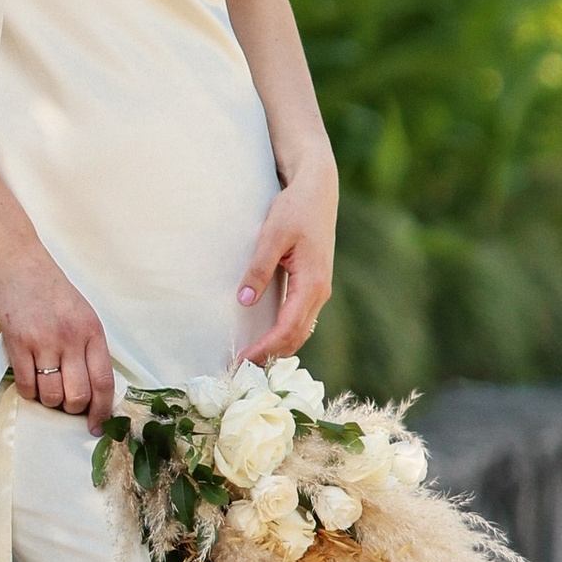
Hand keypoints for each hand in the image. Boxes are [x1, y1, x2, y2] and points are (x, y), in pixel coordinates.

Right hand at [0, 239, 115, 424]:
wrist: (16, 260)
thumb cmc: (49, 286)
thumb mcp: (81, 312)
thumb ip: (88, 345)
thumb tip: (91, 387)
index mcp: (92, 331)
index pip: (104, 383)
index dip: (103, 411)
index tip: (98, 426)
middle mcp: (72, 338)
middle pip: (78, 396)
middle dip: (71, 409)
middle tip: (64, 403)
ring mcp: (44, 341)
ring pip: (52, 395)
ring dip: (47, 401)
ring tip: (44, 389)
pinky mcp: (18, 342)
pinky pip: (26, 384)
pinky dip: (28, 391)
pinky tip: (28, 381)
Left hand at [234, 164, 336, 364]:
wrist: (317, 191)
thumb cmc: (295, 209)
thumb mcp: (272, 235)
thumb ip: (259, 268)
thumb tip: (244, 300)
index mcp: (312, 284)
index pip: (288, 329)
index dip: (265, 348)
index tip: (242, 361)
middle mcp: (319, 292)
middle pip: (296, 337)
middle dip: (271, 355)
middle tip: (241, 369)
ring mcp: (318, 290)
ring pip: (300, 331)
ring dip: (278, 347)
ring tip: (250, 359)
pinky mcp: (312, 285)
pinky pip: (300, 319)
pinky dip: (283, 334)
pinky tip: (266, 338)